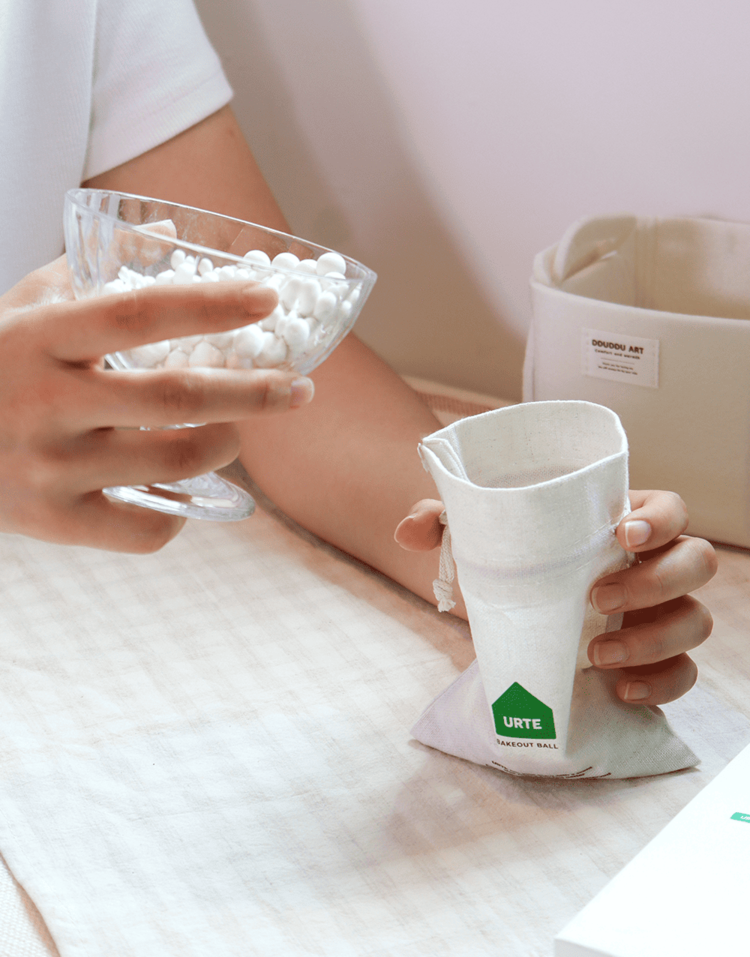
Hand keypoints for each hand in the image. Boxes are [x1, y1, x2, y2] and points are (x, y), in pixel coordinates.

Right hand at [0, 257, 313, 551]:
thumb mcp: (21, 306)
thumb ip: (90, 272)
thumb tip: (167, 233)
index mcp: (38, 338)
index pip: (139, 314)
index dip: (210, 304)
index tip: (266, 298)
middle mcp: (46, 403)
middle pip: (175, 399)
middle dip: (254, 394)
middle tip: (300, 390)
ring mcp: (49, 468)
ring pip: (171, 464)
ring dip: (223, 447)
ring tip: (237, 433)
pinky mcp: (52, 522)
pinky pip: (142, 531)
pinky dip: (178, 516)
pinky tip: (183, 496)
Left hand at [395, 491, 716, 705]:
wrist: (515, 616)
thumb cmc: (511, 564)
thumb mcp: (476, 538)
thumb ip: (443, 521)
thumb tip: (408, 531)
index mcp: (621, 525)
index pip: (670, 510)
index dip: (660, 520)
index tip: (621, 534)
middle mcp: (653, 567)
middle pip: (697, 563)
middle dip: (656, 582)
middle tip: (597, 596)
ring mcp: (659, 616)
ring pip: (695, 621)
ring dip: (654, 639)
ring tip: (597, 653)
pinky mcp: (656, 662)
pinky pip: (683, 675)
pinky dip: (660, 684)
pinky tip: (618, 688)